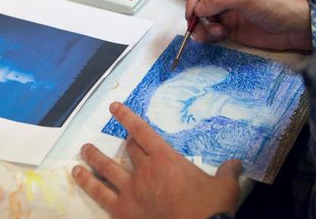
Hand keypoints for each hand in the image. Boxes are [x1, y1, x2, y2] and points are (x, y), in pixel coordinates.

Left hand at [73, 102, 241, 218]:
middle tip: (115, 138)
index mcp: (166, 159)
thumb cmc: (210, 210)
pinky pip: (99, 194)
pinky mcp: (122, 212)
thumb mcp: (225, 187)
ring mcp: (130, 191)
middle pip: (127, 150)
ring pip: (106, 168)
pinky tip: (78, 177)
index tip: (114, 107)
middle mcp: (144, 170)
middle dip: (121, 142)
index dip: (126, 117)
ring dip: (93, 158)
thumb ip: (228, 172)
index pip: (142, 131)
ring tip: (83, 151)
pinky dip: (87, 184)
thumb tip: (236, 163)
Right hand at [186, 0, 312, 50]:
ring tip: (216, 33)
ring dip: (203, 28)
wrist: (293, 27)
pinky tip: (221, 35)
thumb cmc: (274, 5)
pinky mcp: (228, 29)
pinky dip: (209, 35)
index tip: (191, 13)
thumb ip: (219, 0)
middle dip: (195, 16)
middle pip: (197, 3)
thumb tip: (197, 9)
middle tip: (200, 28)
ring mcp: (225, 12)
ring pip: (201, 20)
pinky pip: (209, 32)